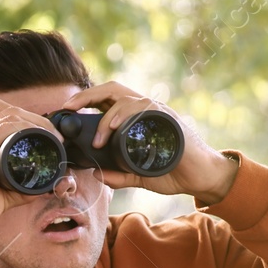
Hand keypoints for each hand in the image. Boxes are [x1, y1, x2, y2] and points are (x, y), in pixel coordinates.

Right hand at [0, 97, 62, 228]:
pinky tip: (39, 137)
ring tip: (51, 135)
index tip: (46, 134)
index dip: (26, 119)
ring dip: (35, 121)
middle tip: (53, 134)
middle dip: (34, 118)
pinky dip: (25, 128)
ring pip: (9, 114)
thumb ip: (21, 188)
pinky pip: (5, 127)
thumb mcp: (3, 193)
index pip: (1, 114)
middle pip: (7, 110)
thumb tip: (44, 189)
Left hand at [61, 82, 238, 204]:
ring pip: (126, 100)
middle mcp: (145, 110)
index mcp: (136, 119)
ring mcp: (157, 113)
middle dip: (87, 96)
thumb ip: (118, 175)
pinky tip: (114, 130)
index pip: (108, 100)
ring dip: (106, 118)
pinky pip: (144, 110)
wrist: (202, 178)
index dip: (86, 100)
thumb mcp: (138, 175)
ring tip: (96, 141)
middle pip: (113, 89)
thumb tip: (96, 175)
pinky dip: (126, 117)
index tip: (66, 111)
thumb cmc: (173, 171)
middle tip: (68, 108)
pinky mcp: (167, 120)